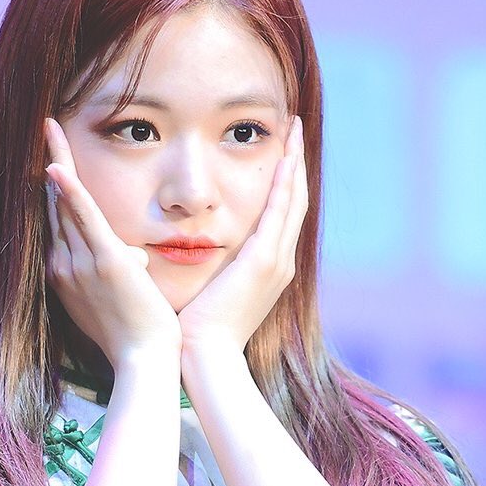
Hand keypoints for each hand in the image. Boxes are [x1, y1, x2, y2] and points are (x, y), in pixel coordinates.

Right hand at [44, 118, 180, 368]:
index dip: (55, 188)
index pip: (58, 221)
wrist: (143, 360)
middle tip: (49, 127)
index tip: (53, 159)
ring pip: (66, 204)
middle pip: (56, 205)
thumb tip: (135, 257)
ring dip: (58, 161)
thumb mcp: (120, 297)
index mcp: (65, 274)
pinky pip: (83, 219)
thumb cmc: (136, 334)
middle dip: (52, 162)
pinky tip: (57, 167)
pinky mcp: (104, 262)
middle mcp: (65, 266)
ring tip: (52, 127)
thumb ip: (120, 271)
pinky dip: (70, 192)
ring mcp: (81, 264)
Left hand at [177, 116, 308, 358]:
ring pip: (293, 199)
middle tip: (294, 127)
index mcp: (267, 268)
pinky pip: (279, 210)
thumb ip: (209, 267)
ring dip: (295, 161)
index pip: (281, 214)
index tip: (282, 150)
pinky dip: (285, 180)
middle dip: (296, 162)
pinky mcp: (264, 261)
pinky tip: (285, 154)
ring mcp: (276, 261)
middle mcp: (279, 262)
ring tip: (295, 128)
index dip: (284, 181)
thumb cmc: (197, 331)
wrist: (204, 357)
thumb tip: (190, 249)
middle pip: (294, 201)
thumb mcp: (209, 291)